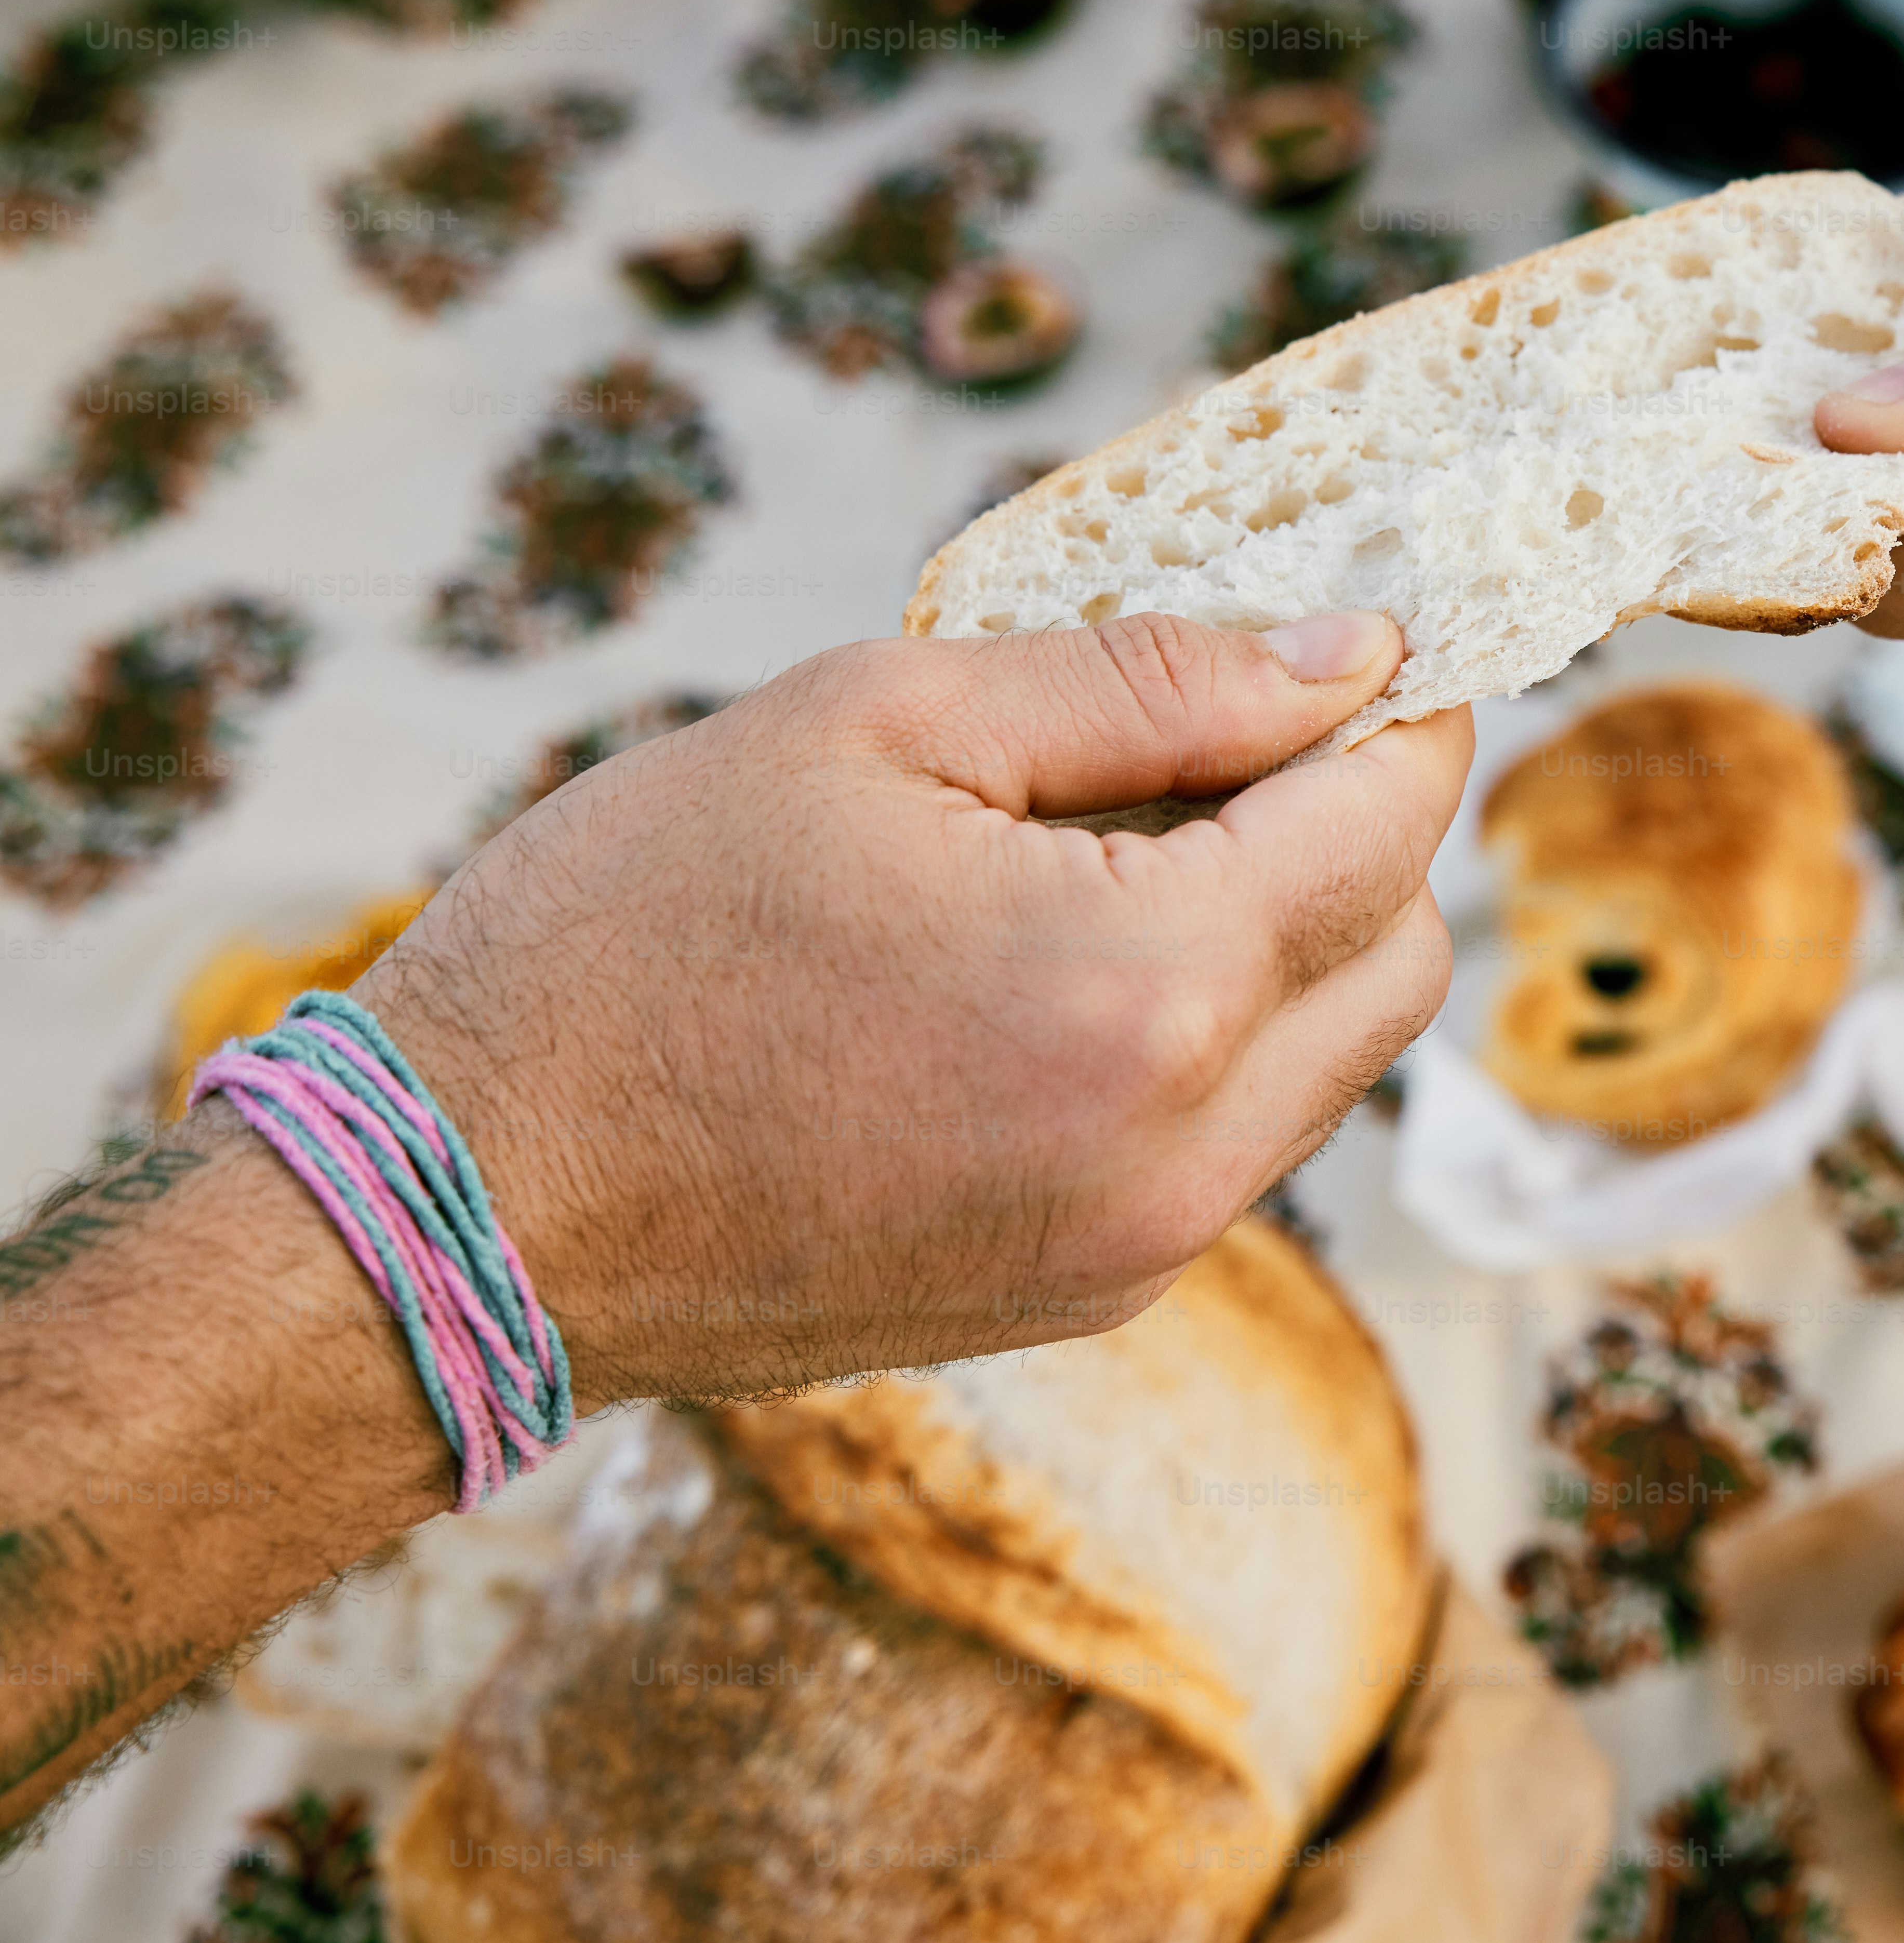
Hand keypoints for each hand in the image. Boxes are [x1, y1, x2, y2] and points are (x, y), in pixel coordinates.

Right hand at [361, 613, 1468, 1402]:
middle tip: (1224, 739)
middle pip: (1399, 959)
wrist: (465, 1200)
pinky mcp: (1087, 1298)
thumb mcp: (880, 722)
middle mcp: (1183, 1152)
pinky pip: (1235, 1143)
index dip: (1397, 715)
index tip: (1364, 644)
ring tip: (1107, 850)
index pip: (1388, 826)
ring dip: (1281, 942)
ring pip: (1330, 1061)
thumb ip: (1152, 685)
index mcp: (1149, 990)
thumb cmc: (636, 932)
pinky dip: (1205, 1040)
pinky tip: (1058, 966)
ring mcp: (1143, 1250)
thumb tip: (1351, 656)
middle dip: (1357, 832)